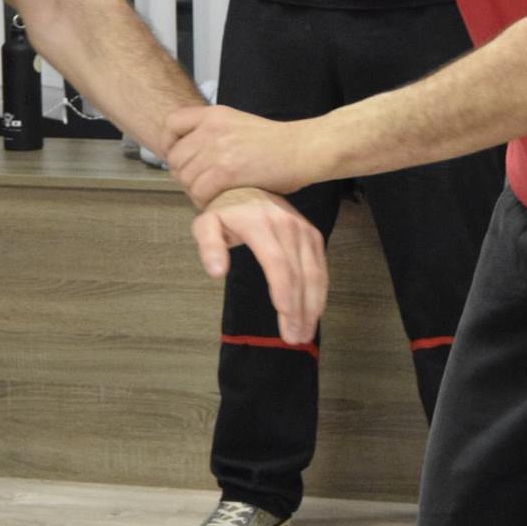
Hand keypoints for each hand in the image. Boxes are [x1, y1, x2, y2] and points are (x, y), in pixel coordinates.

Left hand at [166, 104, 318, 205]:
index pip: (172, 123)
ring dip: (196, 192)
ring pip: (185, 178)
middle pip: (176, 158)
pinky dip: (206, 203)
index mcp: (214, 114)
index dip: (170, 144)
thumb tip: (192, 157)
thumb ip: (214, 135)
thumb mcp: (240, 125)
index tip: (179, 158)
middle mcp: (212, 128)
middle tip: (202, 185)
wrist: (304, 149)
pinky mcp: (226, 171)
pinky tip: (220, 202)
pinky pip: (200, 192)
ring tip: (213, 195)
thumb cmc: (278, 145)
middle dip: (185, 176)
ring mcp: (218, 149)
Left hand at [191, 189, 326, 347]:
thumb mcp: (206, 225)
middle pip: (298, 273)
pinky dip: (320, 292)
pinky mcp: (313, 235)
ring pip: (314, 273)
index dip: (283, 289)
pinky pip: (321, 267)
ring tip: (304, 333)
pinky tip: (315, 313)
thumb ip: (208, 247)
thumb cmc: (225, 212)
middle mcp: (287, 225)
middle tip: (293, 337)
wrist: (247, 187)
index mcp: (259, 223)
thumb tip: (217, 272)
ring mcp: (303, 229)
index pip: (276, 261)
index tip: (285, 314)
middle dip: (298, 308)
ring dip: (312, 306)